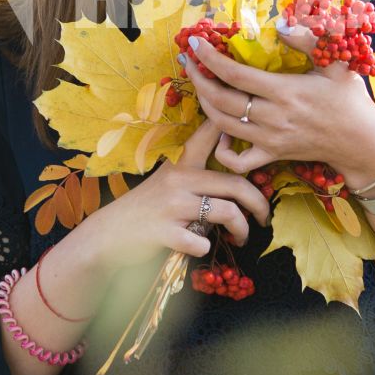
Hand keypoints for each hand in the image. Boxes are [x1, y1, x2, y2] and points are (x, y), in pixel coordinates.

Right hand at [73, 117, 270, 274]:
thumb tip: (238, 176)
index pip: (211, 134)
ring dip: (242, 229)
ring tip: (242, 237)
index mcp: (182, 163)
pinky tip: (201, 246)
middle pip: (236, 183)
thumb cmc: (146, 207)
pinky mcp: (166, 233)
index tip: (255, 131)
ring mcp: (172, 206)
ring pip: (227, 212)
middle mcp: (179, 179)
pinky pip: (202, 242)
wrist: (109, 234)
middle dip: (259, 203)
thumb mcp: (169, 180)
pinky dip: (205, 247)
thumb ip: (197, 174)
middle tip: (265, 217)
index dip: (234, 127)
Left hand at [179, 22, 374, 182]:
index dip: (210, 58)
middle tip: (189, 62)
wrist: (361, 142)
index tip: (195, 42)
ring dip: (205, 104)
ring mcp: (270, 140)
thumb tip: (281, 24)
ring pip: (223, 125)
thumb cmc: (350, 100)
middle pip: (221, 100)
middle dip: (199, 79)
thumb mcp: (337, 63)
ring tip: (201, 85)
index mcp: (286, 91)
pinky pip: (239, 161)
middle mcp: (273, 117)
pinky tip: (221, 132)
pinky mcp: (273, 155)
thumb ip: (309, 40)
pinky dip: (222, 149)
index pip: (236, 74)